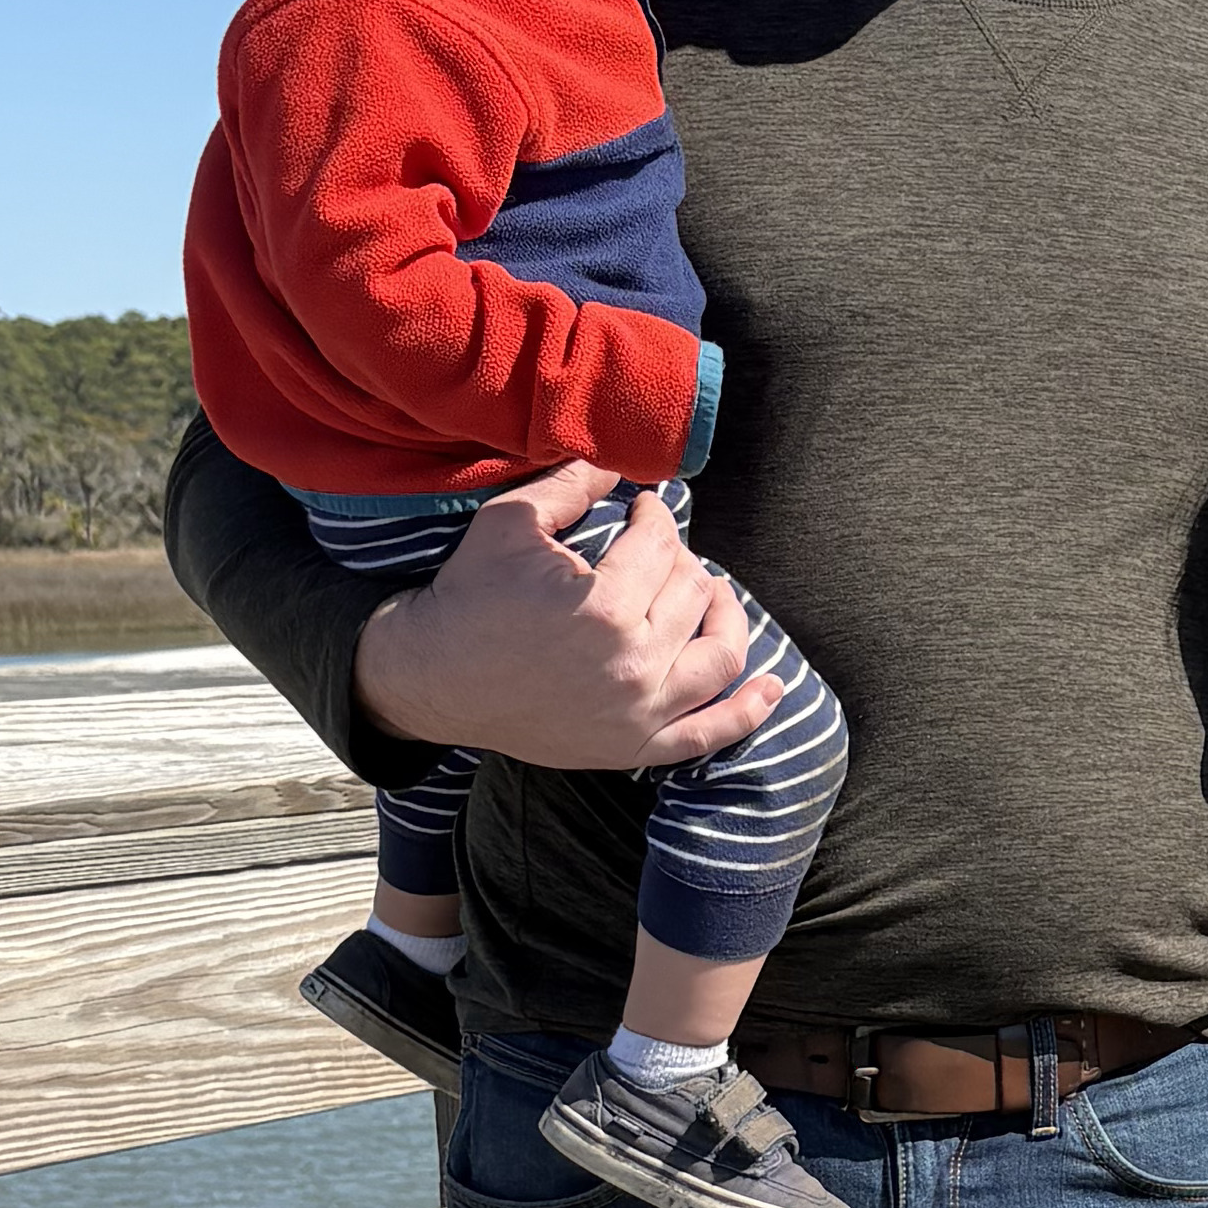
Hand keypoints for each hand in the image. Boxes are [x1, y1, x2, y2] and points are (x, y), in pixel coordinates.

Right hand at [353, 468, 773, 771]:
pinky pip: (711, 733)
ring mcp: (639, 713)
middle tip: (662, 552)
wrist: (434, 678)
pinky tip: (774, 685)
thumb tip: (622, 460)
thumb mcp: (510, 523)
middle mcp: (632, 664)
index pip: (661, 544)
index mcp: (604, 606)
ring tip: (713, 594)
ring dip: (726, 615)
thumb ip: (571, 483)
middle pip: (694, 593)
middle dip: (683, 560)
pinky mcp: (635, 748)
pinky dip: (750, 711)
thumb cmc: (469, 596)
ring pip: (719, 655)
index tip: (645, 510)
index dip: (657, 515)